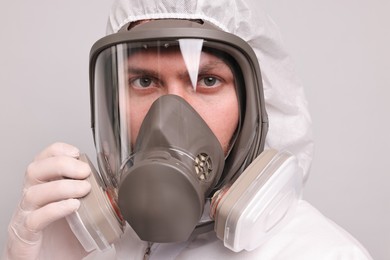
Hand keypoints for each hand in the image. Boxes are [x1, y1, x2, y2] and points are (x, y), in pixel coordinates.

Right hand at [5, 143, 91, 259]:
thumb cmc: (63, 241)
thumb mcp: (84, 216)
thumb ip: (97, 202)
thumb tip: (121, 192)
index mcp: (44, 188)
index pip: (43, 160)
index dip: (57, 151)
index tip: (77, 153)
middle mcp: (31, 199)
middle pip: (35, 169)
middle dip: (62, 165)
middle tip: (84, 171)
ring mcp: (25, 216)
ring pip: (34, 192)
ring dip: (63, 187)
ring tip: (84, 190)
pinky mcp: (25, 235)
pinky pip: (35, 219)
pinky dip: (56, 209)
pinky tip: (73, 207)